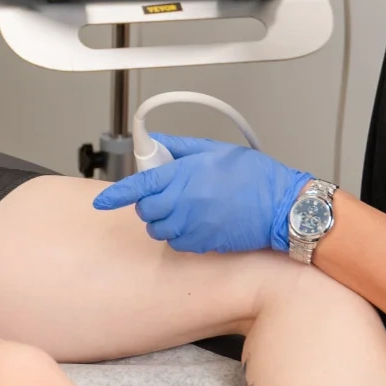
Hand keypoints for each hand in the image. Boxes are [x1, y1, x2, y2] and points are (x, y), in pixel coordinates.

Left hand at [92, 135, 308, 253]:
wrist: (281, 206)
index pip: (138, 185)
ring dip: (163, 220)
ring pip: (158, 229)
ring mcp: (192, 226)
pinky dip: (179, 235)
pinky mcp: (203, 244)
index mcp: (183, 175)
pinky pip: (177, 243)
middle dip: (148, 202)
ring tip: (183, 208)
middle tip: (166, 193)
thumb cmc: (255, 176)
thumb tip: (157, 142)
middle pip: (145, 210)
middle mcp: (183, 203)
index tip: (103, 200)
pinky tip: (196, 222)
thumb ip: (181, 147)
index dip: (116, 194)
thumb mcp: (215, 149)